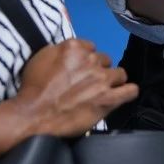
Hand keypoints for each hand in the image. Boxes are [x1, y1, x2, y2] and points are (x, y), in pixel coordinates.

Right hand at [13, 39, 137, 137]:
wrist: (34, 115)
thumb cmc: (33, 89)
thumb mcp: (41, 58)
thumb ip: (60, 51)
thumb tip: (71, 53)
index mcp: (74, 48)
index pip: (90, 47)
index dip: (85, 60)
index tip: (80, 69)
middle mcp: (91, 60)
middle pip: (105, 60)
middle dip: (98, 70)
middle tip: (88, 83)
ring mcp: (102, 79)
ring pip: (120, 73)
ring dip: (113, 80)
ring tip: (105, 90)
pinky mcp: (108, 99)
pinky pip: (130, 91)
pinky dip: (128, 92)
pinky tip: (123, 94)